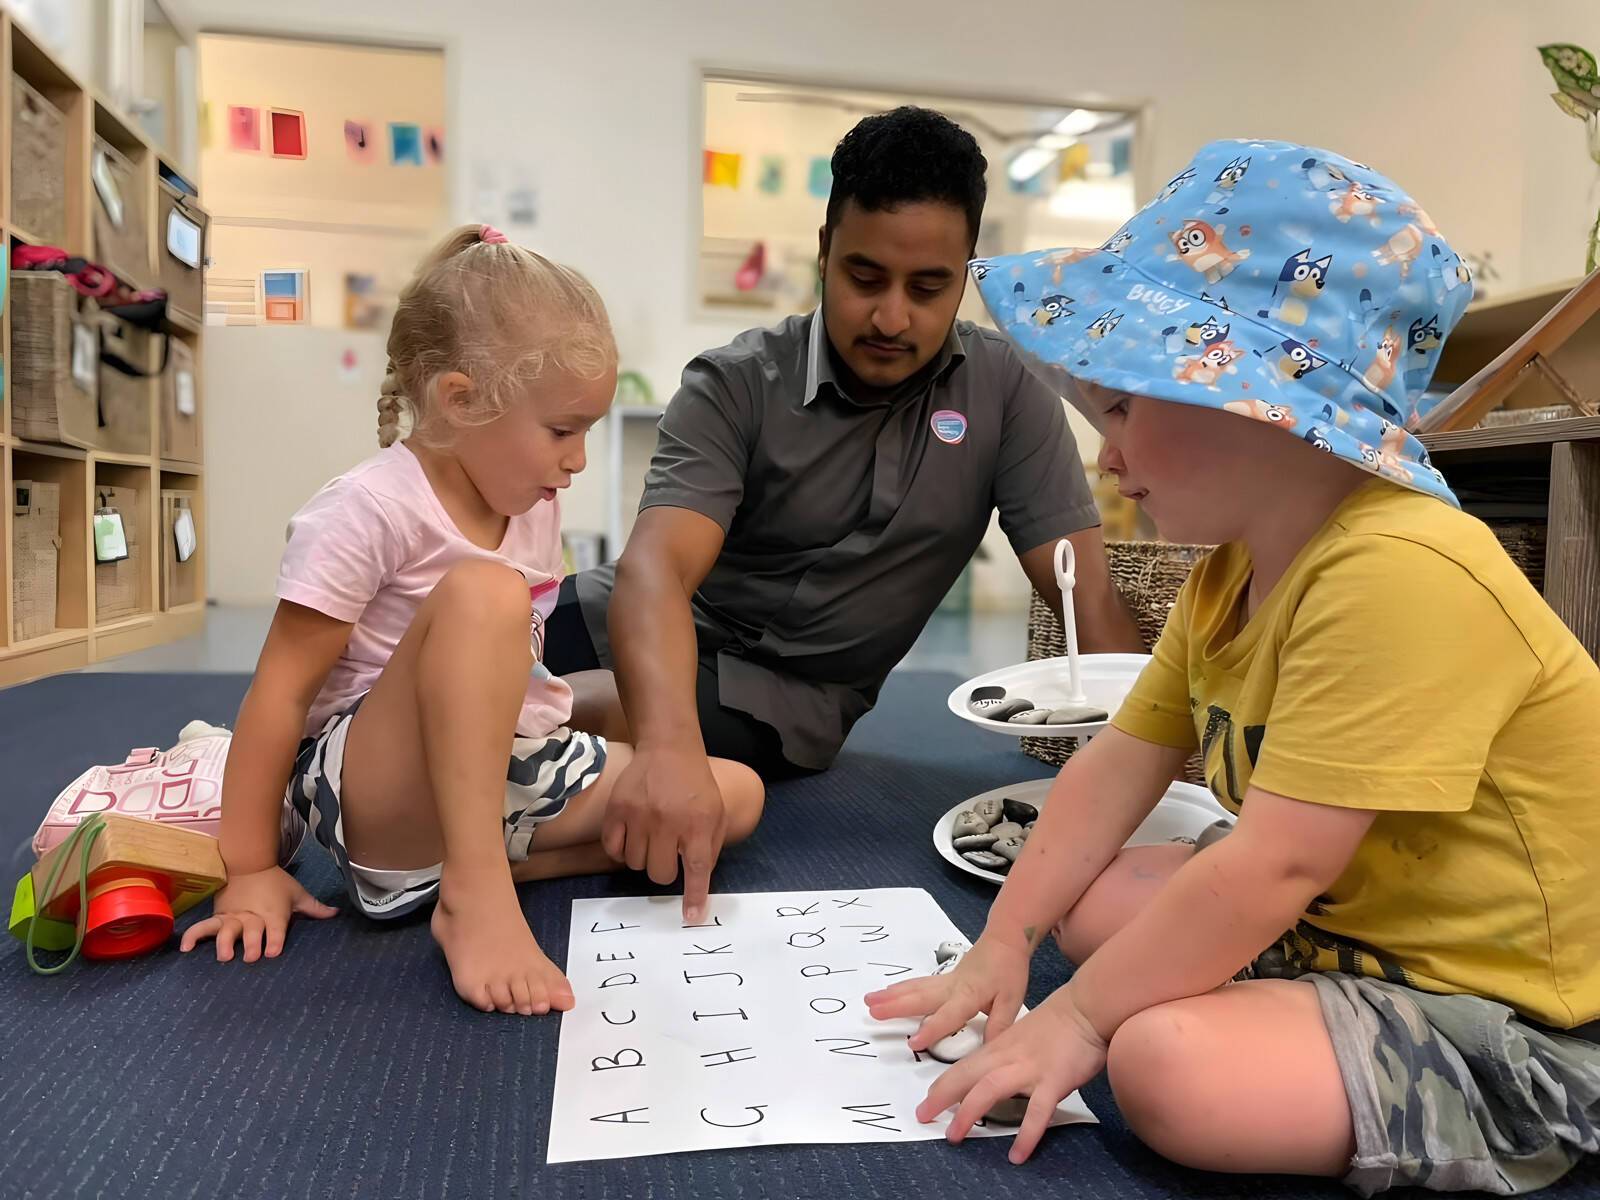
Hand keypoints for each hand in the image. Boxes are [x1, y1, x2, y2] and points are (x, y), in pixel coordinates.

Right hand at [178, 865, 336, 961]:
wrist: (249, 862)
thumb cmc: (276, 882)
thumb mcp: (297, 893)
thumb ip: (315, 908)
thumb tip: (336, 913)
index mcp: (274, 913)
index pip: (276, 928)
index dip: (275, 940)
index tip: (272, 953)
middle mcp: (252, 916)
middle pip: (252, 931)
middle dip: (252, 943)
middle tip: (250, 957)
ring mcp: (233, 916)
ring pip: (227, 930)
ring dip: (225, 942)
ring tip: (224, 956)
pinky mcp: (218, 916)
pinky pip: (204, 927)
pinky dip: (193, 936)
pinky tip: (186, 949)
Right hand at [600, 744, 726, 923]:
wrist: (669, 749)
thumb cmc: (696, 786)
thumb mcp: (716, 813)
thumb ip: (709, 848)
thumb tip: (697, 883)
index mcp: (698, 823)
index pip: (697, 869)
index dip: (694, 896)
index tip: (692, 917)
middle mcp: (668, 821)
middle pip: (660, 874)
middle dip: (665, 871)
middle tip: (668, 853)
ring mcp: (639, 815)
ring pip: (636, 864)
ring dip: (644, 858)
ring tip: (652, 838)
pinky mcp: (617, 809)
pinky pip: (613, 850)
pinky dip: (622, 850)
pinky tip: (632, 836)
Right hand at [865, 933, 1031, 1049]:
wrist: (1005, 939)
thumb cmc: (1009, 970)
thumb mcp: (1012, 1000)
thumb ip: (999, 1026)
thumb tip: (989, 1054)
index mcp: (969, 994)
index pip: (949, 1014)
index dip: (932, 1028)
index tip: (913, 1042)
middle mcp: (952, 987)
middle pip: (921, 997)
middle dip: (896, 1006)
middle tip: (873, 1012)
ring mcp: (945, 980)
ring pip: (914, 988)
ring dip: (891, 995)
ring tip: (869, 1001)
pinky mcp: (943, 978)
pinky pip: (917, 984)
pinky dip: (899, 988)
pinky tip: (887, 992)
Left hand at [916, 988, 1107, 1163]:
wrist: (1086, 1008)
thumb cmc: (1057, 1022)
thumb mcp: (1021, 1036)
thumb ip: (1006, 1054)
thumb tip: (994, 1073)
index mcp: (999, 1046)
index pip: (963, 1067)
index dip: (942, 1084)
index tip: (927, 1101)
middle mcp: (1007, 1056)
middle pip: (966, 1076)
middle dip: (941, 1097)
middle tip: (923, 1117)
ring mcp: (1029, 1068)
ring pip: (989, 1089)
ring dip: (968, 1113)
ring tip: (954, 1136)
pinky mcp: (1053, 1080)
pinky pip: (1037, 1112)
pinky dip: (1026, 1134)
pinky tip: (1017, 1155)